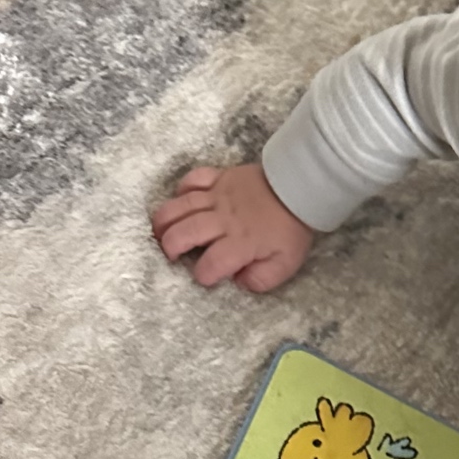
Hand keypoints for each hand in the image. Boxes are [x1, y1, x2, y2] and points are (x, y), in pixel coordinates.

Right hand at [151, 162, 314, 291]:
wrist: (299, 188)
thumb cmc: (291, 229)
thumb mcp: (285, 264)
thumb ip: (261, 278)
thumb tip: (238, 281)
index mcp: (241, 243)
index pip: (212, 263)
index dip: (203, 274)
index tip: (203, 278)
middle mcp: (224, 220)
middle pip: (186, 232)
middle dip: (171, 246)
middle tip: (169, 254)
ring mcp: (219, 196)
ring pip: (181, 206)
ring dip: (165, 220)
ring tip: (158, 231)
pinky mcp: (219, 177)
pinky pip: (193, 179)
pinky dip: (181, 189)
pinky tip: (179, 200)